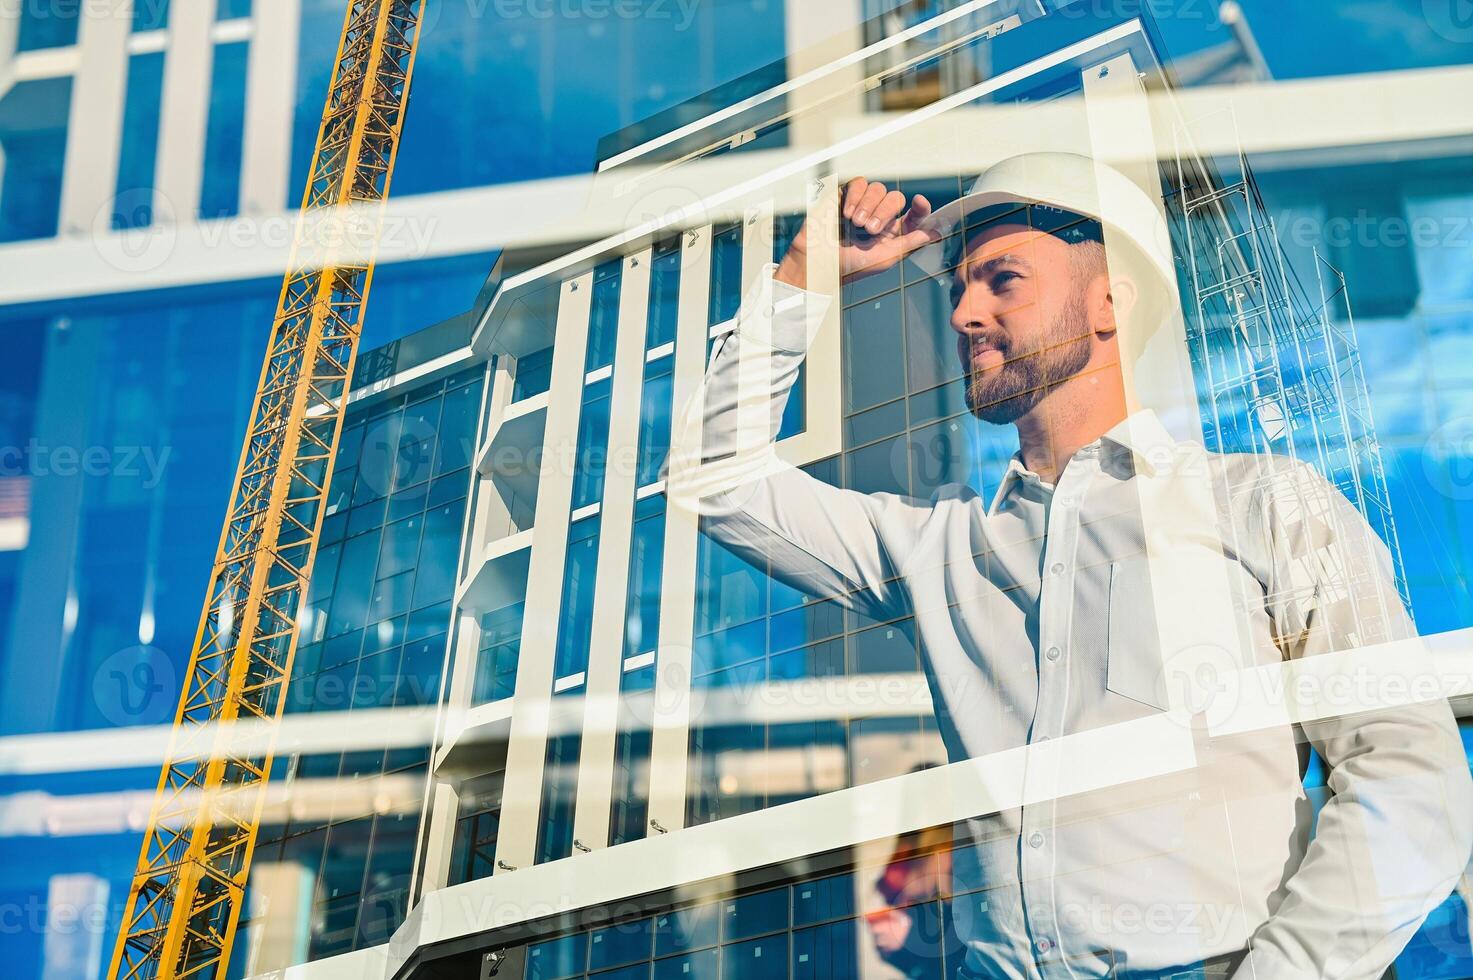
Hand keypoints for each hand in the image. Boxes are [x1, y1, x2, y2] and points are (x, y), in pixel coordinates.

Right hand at [775, 178, 940, 290]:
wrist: (819, 262)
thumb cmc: (851, 266)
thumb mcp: (886, 257)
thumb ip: (910, 242)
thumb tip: (937, 234)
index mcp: (894, 232)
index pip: (914, 214)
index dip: (920, 207)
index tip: (920, 202)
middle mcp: (880, 216)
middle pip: (896, 197)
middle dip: (884, 212)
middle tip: (869, 229)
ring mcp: (863, 205)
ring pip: (877, 188)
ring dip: (867, 205)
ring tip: (855, 223)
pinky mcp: (845, 196)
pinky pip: (858, 183)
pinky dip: (855, 196)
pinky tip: (846, 213)